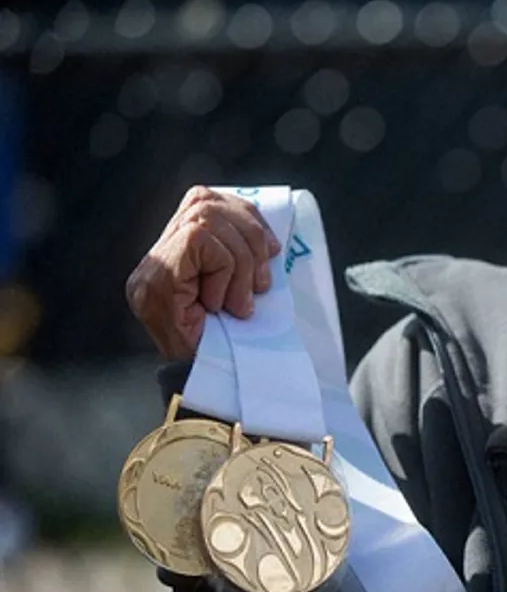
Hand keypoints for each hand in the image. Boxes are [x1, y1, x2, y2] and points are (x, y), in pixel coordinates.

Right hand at [126, 187, 281, 359]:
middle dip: (248, 235)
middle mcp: (154, 262)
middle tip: (261, 282)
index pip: (203, 202)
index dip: (244, 215)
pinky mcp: (154, 281)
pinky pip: (200, 240)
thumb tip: (270, 240)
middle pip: (206, 203)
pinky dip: (224, 269)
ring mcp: (150, 272)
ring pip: (206, 219)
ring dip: (240, 262)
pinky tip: (222, 304)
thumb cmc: (233, 348)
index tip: (271, 249)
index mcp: (174, 258)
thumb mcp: (242, 292)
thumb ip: (240, 260)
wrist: (213, 390)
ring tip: (241, 302)